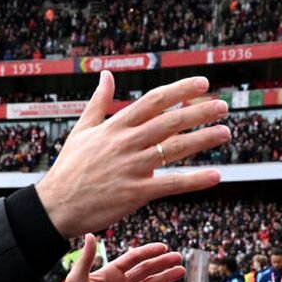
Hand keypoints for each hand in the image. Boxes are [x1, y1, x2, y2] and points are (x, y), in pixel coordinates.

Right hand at [35, 71, 229, 236]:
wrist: (56, 206)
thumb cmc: (69, 168)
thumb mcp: (81, 130)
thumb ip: (98, 102)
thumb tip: (105, 74)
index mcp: (115, 126)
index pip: (153, 101)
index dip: (180, 90)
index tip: (203, 83)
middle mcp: (126, 143)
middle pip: (170, 122)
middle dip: (199, 112)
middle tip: (223, 107)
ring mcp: (131, 168)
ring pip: (174, 149)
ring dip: (203, 140)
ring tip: (225, 132)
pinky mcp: (135, 193)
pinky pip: (170, 184)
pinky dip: (194, 181)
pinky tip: (215, 176)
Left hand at [50, 233, 183, 281]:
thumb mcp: (77, 278)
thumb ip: (86, 258)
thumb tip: (89, 235)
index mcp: (111, 272)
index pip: (133, 258)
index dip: (148, 252)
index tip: (162, 246)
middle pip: (145, 270)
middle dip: (161, 263)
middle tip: (177, 256)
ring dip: (165, 278)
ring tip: (180, 271)